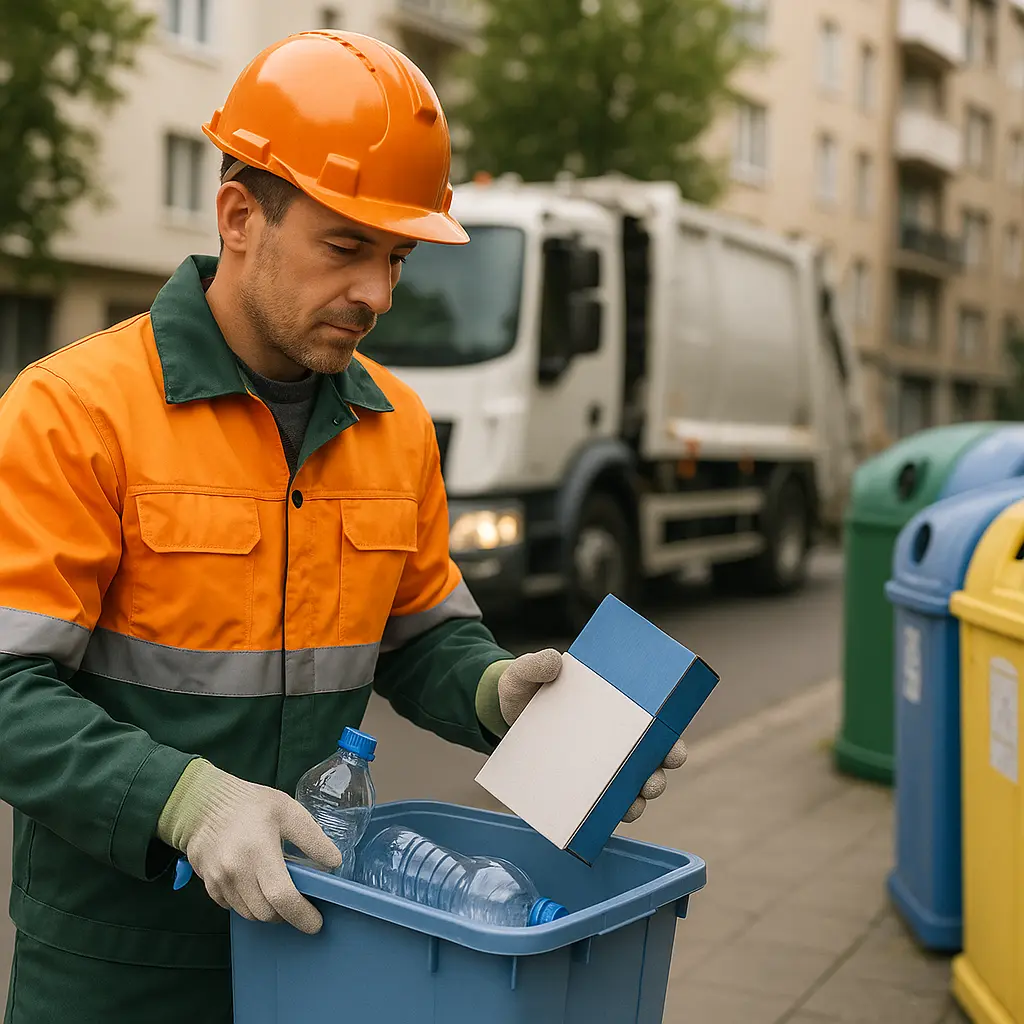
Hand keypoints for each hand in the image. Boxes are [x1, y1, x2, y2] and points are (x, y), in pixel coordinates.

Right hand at [157, 759, 341, 933]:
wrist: (204, 804)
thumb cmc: (251, 805)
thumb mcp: (288, 811)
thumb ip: (313, 838)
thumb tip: (334, 863)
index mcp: (258, 851)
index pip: (282, 896)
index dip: (301, 914)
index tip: (316, 923)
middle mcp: (235, 872)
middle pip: (266, 913)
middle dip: (287, 914)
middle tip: (300, 903)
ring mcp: (219, 882)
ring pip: (250, 915)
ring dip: (269, 911)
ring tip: (280, 894)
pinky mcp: (209, 887)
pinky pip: (234, 909)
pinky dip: (250, 905)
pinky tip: (258, 887)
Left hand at [497, 650, 687, 823]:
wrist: (501, 713)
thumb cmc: (524, 689)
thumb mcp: (525, 673)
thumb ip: (535, 664)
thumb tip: (553, 661)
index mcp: (614, 707)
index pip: (653, 725)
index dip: (670, 739)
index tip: (672, 749)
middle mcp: (613, 738)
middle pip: (649, 761)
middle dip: (658, 775)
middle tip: (651, 781)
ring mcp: (596, 763)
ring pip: (629, 787)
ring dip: (637, 799)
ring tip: (632, 804)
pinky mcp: (576, 783)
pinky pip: (598, 804)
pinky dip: (607, 813)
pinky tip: (605, 818)